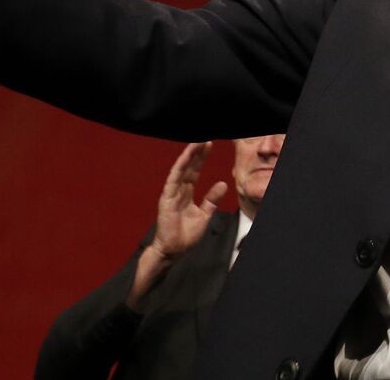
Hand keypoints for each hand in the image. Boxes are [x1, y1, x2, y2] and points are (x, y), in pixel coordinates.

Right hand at [128, 142, 227, 308]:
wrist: (173, 251)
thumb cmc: (186, 235)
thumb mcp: (204, 215)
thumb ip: (212, 199)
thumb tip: (223, 184)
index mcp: (186, 194)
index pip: (195, 172)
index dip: (201, 158)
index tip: (209, 145)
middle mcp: (178, 191)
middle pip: (188, 168)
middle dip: (196, 153)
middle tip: (205, 138)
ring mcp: (171, 194)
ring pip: (180, 171)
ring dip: (188, 157)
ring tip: (196, 144)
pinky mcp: (166, 200)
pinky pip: (172, 182)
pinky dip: (178, 170)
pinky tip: (184, 160)